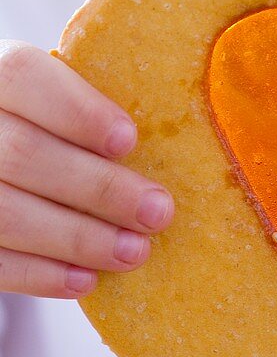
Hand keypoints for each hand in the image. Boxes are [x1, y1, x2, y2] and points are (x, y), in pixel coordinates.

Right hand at [0, 41, 173, 297]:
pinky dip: (41, 275)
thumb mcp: (61, 94)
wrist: (1, 158)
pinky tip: (87, 279)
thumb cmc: (47, 124)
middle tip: (158, 211)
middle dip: (99, 188)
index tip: (129, 140)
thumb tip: (178, 127)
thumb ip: (98, 100)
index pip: (21, 76)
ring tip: (135, 251)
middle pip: (23, 154)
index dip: (76, 110)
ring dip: (79, 239)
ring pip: (7, 214)